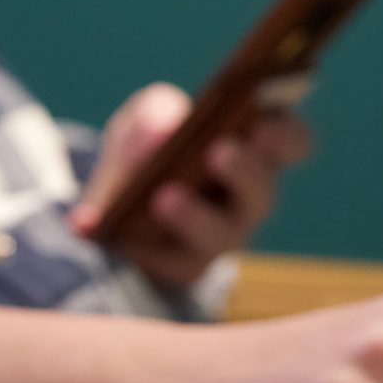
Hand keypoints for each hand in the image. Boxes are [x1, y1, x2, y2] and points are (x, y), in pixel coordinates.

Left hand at [67, 82, 312, 287]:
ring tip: (164, 197)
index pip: (291, 142)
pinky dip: (128, 241)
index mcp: (254, 151)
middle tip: (219, 150)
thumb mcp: (145, 120)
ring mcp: (218, 239)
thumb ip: (154, 113)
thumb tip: (160, 132)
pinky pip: (163, 262)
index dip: (285, 130)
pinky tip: (92, 224)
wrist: (112, 205)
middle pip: (261, 190)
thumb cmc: (148, 150)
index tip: (264, 116)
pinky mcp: (180, 269)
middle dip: (245, 170)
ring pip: (219, 234)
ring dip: (193, 215)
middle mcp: (247, 199)